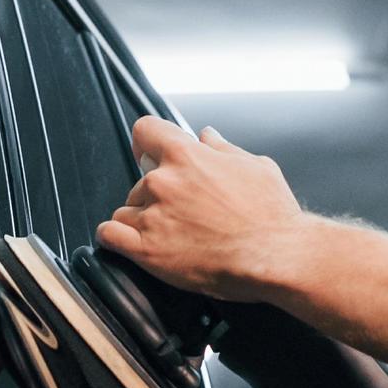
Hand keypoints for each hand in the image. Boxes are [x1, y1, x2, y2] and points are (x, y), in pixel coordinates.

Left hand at [95, 117, 309, 301]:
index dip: (147, 143)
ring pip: (125, 210)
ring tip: (169, 234)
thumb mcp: (255, 166)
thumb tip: (207, 135)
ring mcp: (153, 216)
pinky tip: (129, 241)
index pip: (145, 131)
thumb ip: (223, 149)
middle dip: (155, 195)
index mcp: (187, 156)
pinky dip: (114, 237)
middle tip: (181, 212)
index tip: (148, 154)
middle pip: (139, 181)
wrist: (277, 256)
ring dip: (140, 220)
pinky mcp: (147, 250)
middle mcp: (164, 182)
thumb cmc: (271, 214)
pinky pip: (109, 235)